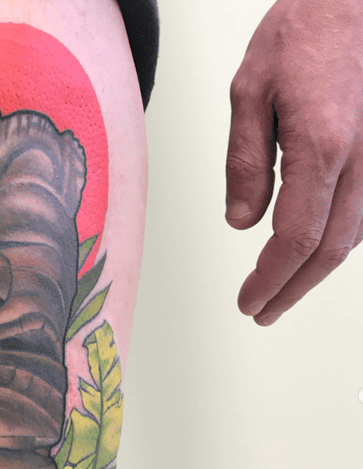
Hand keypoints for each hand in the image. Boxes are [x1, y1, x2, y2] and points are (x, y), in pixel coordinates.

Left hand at [225, 0, 362, 324]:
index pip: (294, 239)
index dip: (270, 279)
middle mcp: (362, 158)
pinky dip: (336, 240)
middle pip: (328, 249)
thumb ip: (245, 162)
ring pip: (353, 235)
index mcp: (321, 146)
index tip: (248, 301)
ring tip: (282, 290)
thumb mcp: (250, 92)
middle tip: (262, 310)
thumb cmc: (305, 32)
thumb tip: (241, 222)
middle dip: (292, 289)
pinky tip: (313, 251)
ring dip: (315, 271)